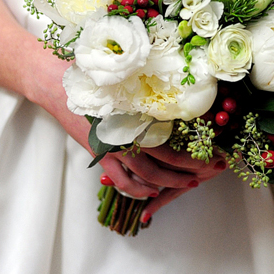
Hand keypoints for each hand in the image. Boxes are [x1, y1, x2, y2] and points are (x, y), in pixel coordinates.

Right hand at [26, 50, 226, 216]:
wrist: (61, 87)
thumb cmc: (97, 81)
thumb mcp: (128, 83)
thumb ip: (150, 93)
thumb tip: (179, 96)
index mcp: (140, 111)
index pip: (176, 134)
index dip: (195, 144)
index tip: (212, 149)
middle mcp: (130, 131)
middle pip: (168, 156)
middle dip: (191, 166)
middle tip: (210, 170)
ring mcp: (115, 146)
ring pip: (149, 172)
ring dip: (171, 180)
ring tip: (190, 183)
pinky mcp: (101, 155)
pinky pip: (123, 179)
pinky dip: (139, 189)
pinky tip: (152, 193)